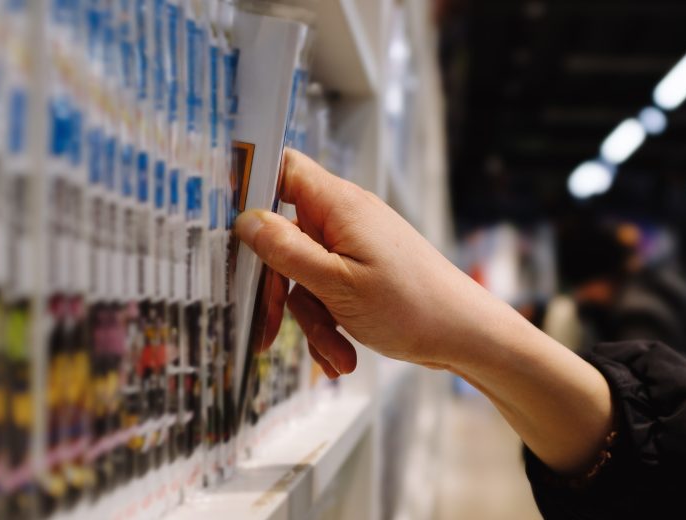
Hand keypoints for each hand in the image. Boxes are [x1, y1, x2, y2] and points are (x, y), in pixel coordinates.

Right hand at [234, 149, 500, 376]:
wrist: (465, 336)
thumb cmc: (412, 306)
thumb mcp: (336, 284)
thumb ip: (286, 251)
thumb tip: (245, 221)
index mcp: (338, 205)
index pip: (282, 168)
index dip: (248, 186)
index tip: (220, 220)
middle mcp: (345, 218)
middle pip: (284, 238)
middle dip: (279, 291)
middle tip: (267, 331)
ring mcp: (355, 246)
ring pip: (305, 276)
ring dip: (312, 320)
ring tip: (336, 354)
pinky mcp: (363, 272)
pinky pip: (328, 292)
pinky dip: (330, 325)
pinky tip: (342, 358)